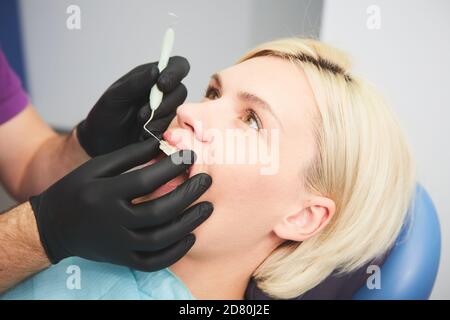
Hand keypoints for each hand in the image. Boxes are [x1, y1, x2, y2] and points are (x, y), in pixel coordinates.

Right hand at [29, 139, 212, 270]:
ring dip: (188, 224)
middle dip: (188, 194)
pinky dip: (174, 253)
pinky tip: (190, 237)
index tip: (191, 156)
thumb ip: (129, 155)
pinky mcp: (121, 259)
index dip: (173, 166)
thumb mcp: (96, 166)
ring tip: (207, 208)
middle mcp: (112, 221)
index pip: (146, 180)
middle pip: (159, 211)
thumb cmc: (76, 190)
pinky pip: (153, 262)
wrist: (53, 226)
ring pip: (160, 239)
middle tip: (206, 181)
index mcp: (105, 194)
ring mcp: (118, 244)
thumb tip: (161, 144)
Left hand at [77, 56, 189, 156]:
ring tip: (140, 124)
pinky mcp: (167, 128)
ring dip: (159, 119)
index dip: (175, 73)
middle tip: (142, 114)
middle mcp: (163, 92)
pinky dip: (159, 130)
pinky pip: (174, 128)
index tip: (162, 85)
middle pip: (181, 91)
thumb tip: (156, 70)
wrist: (102, 143)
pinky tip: (144, 134)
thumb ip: (135, 83)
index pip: (177, 66)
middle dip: (165, 103)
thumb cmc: (106, 115)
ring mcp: (166, 111)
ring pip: (178, 111)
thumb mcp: (116, 96)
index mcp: (151, 77)